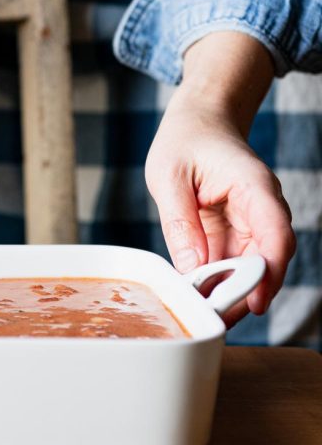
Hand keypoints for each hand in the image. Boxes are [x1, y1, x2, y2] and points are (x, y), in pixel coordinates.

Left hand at [146, 32, 295, 324]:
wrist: (198, 122)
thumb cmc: (185, 140)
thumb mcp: (169, 177)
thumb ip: (180, 222)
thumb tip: (191, 269)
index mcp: (253, 186)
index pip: (275, 232)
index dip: (269, 271)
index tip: (254, 300)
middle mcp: (260, 208)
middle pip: (265, 259)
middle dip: (245, 293)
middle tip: (217, 322)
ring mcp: (249, 222)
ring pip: (248, 267)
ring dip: (230, 292)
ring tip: (203, 316)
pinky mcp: (233, 233)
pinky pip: (230, 263)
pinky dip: (217, 282)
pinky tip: (198, 298)